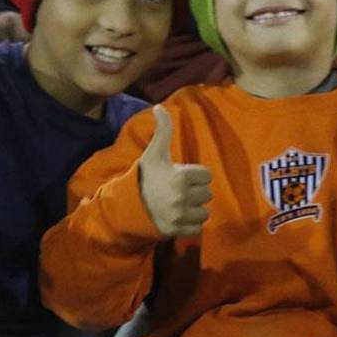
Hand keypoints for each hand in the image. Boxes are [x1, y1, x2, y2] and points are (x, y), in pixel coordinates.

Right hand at [139, 105, 212, 236]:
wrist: (129, 204)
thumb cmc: (146, 176)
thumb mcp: (154, 153)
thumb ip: (163, 130)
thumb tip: (159, 106)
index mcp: (181, 176)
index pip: (206, 176)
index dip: (196, 175)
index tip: (182, 176)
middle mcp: (182, 196)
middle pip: (207, 194)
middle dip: (195, 192)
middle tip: (179, 191)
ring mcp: (180, 214)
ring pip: (204, 212)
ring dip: (195, 209)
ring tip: (181, 204)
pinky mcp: (178, 229)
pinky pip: (198, 228)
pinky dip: (191, 224)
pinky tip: (180, 216)